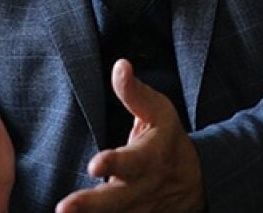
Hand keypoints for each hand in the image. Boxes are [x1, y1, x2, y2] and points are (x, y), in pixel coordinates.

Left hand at [56, 59, 204, 212]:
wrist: (198, 182)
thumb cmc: (169, 140)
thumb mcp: (159, 112)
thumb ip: (134, 93)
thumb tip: (120, 65)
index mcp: (149, 158)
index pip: (131, 162)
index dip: (114, 163)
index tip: (94, 165)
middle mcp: (142, 188)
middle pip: (115, 200)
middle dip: (90, 205)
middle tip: (64, 208)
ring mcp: (139, 211)